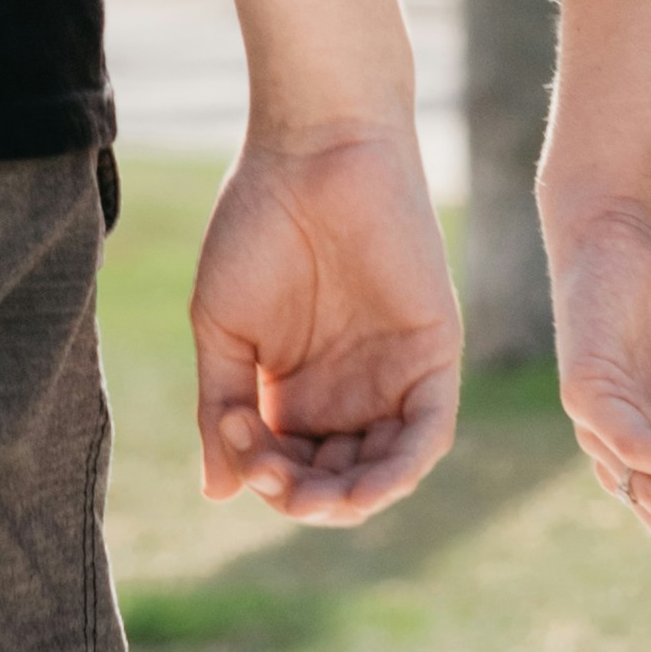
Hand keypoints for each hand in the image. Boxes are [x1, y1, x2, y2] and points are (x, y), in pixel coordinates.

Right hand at [195, 118, 460, 522]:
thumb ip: (221, 410)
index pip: (289, 466)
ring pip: (384, 469)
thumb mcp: (222, 331)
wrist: (311, 152)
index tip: (233, 445)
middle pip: (336, 477)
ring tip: (313, 496)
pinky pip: (428, 434)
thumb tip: (215, 494)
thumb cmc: (256, 226)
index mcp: (296, 387)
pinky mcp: (434, 355)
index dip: (264, 478)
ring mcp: (393, 375)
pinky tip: (363, 489)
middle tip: (271, 478)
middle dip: (303, 497)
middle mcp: (349, 389)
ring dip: (349, 499)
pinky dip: (400, 471)